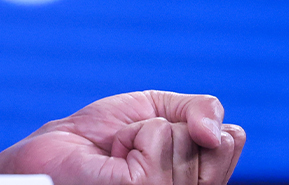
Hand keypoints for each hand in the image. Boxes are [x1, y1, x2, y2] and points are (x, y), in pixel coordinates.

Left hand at [0, 90, 244, 184]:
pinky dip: (132, 134)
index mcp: (197, 178)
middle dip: (169, 126)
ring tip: (121, 152)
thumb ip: (200, 110)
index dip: (199, 124)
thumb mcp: (157, 110)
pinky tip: (115, 156)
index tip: (158, 132)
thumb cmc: (100, 138)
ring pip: (185, 135)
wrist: (55, 149)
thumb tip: (224, 132)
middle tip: (134, 144)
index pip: (233, 140)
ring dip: (145, 132)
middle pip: (213, 137)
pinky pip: (159, 136)